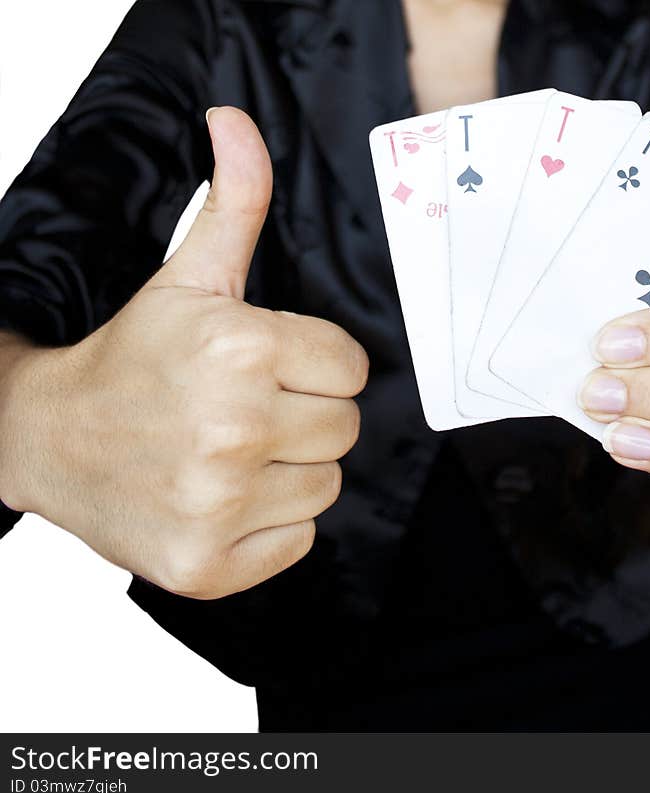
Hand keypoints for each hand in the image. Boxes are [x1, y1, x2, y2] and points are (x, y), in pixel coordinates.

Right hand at [0, 107, 367, 598]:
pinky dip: (272, 523)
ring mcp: (219, 505)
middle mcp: (233, 430)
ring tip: (232, 451)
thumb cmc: (131, 358)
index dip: (316, 365)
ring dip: (291, 468)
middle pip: (345, 428)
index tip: (270, 367)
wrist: (48, 440)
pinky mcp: (210, 565)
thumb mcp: (185, 277)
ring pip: (327, 484)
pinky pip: (300, 540)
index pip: (353, 368)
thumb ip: (231, 205)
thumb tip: (234, 122)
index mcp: (240, 350)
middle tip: (247, 408)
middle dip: (306, 414)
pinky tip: (224, 496)